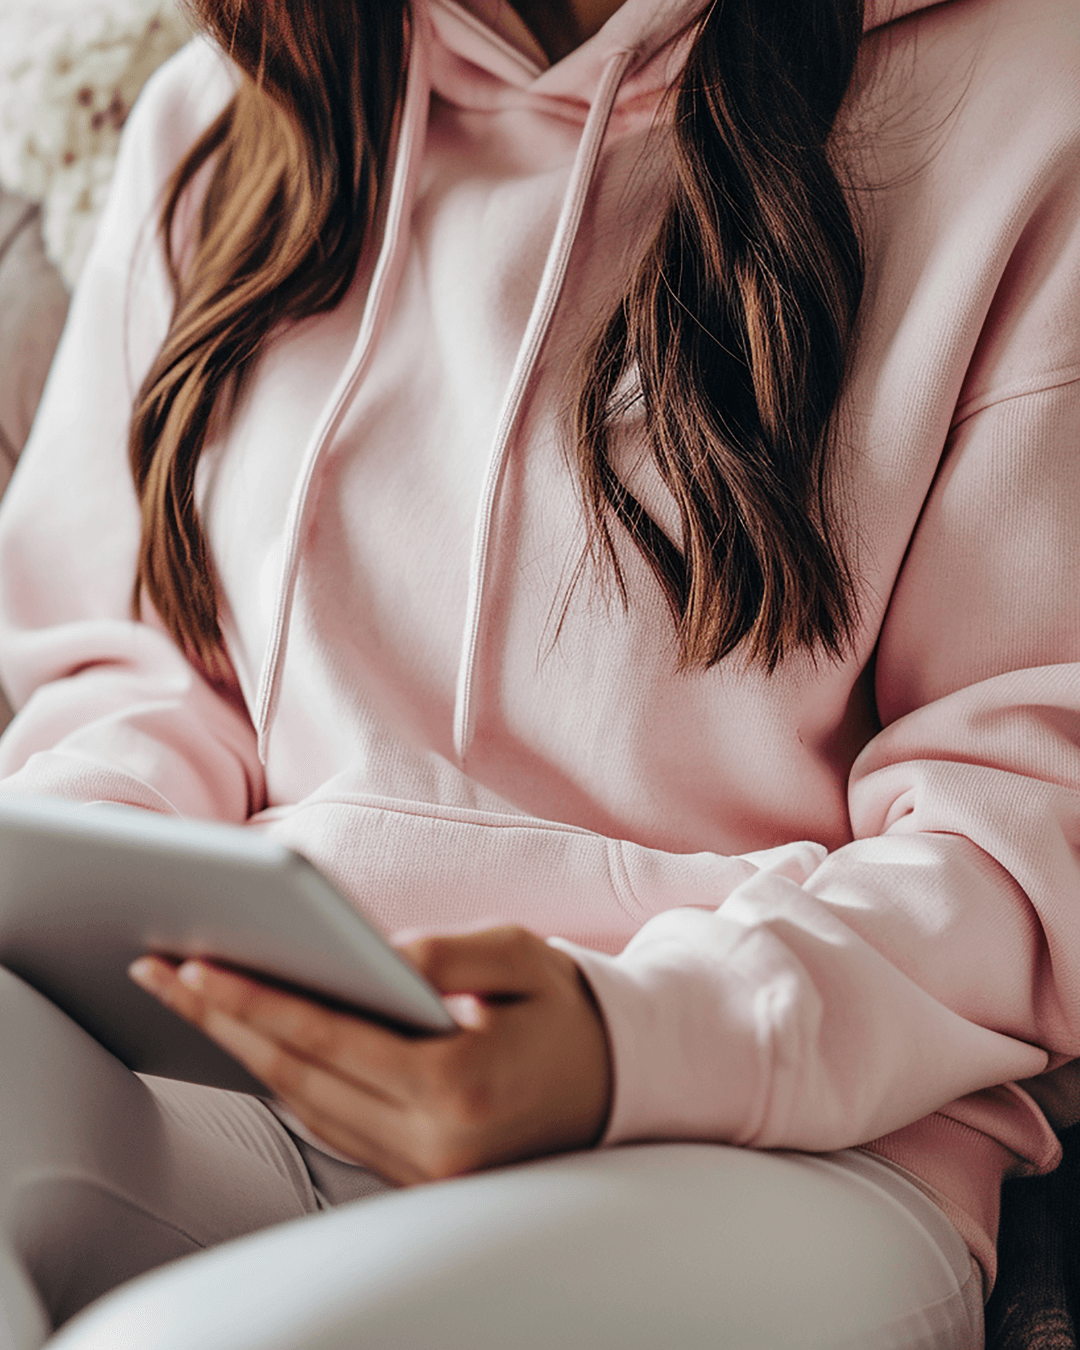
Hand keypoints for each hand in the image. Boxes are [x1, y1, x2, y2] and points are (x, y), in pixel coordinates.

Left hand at [129, 926, 612, 1184]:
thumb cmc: (566, 1008)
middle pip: (297, 1076)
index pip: (328, 1038)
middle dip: (221, 1020)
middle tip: (160, 973)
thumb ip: (444, 954)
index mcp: (458, 1085)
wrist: (619, 1081)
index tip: (195, 965)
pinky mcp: (416, 1176)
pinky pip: (329, 1126)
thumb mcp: (521, 956)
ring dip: (239, 1050)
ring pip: (303, 1107)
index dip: (254, 1000)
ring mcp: (422, 1170)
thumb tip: (373, 954)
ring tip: (187, 1000)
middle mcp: (433, 1141)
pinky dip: (281, 1080)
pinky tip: (248, 1041)